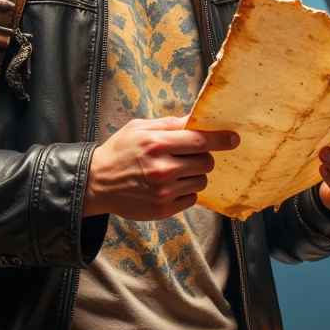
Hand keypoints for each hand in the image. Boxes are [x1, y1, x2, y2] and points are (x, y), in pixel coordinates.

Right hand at [83, 116, 238, 220]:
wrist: (96, 184)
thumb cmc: (119, 152)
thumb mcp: (139, 128)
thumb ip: (169, 124)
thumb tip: (195, 119)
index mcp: (156, 144)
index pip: (199, 141)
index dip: (220, 140)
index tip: (234, 139)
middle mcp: (162, 169)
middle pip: (205, 163)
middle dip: (203, 158)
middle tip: (189, 156)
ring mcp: (163, 192)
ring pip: (201, 181)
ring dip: (195, 175)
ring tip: (176, 172)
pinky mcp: (163, 209)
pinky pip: (191, 198)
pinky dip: (186, 192)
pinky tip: (170, 186)